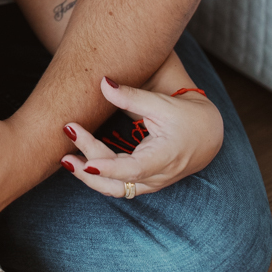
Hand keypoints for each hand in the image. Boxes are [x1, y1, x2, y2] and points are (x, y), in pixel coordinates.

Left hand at [61, 77, 223, 197]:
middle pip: (117, 181)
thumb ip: (131, 96)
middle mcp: (156, 176)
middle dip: (88, 170)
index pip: (131, 169)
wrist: (208, 134)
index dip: (107, 167)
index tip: (85, 161)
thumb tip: (103, 83)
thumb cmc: (186, 116)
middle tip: (64, 152)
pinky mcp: (144, 181)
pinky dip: (99, 177)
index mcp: (163, 158)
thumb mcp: (160, 103)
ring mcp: (150, 182)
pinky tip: (80, 164)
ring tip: (65, 161)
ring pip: (115, 189)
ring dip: (90, 177)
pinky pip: (118, 186)